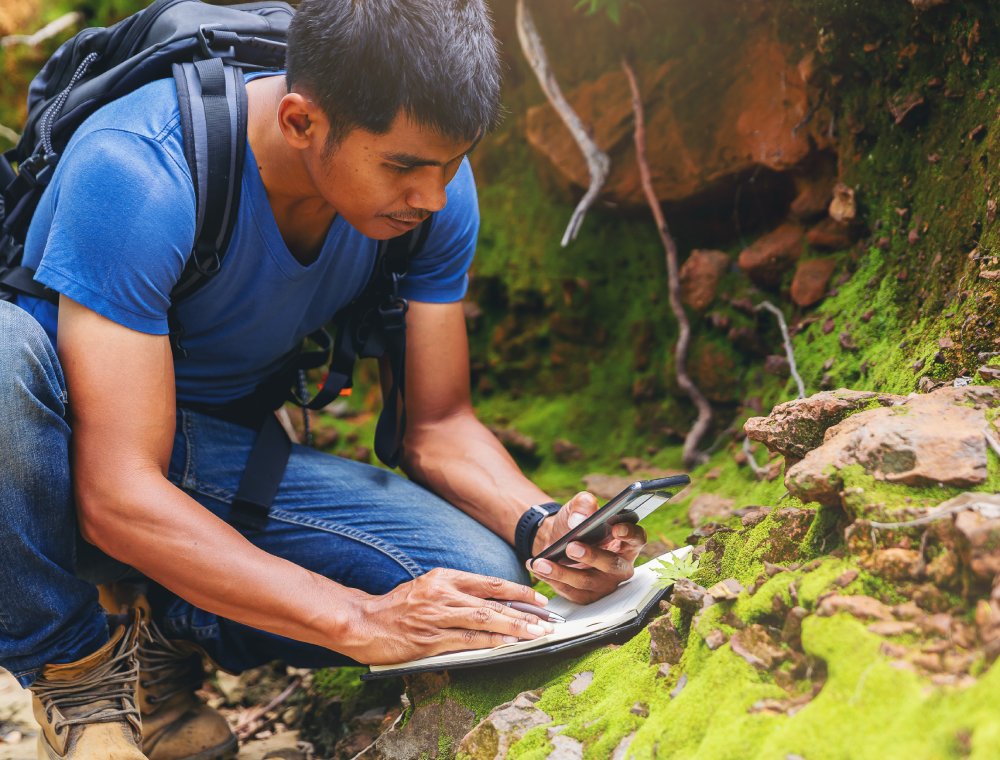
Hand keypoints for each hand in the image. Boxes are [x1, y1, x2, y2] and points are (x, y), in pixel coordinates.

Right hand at [351, 568, 554, 664]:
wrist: (362, 621)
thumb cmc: (396, 607)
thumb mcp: (427, 588)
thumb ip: (455, 593)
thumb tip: (492, 604)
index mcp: (444, 577)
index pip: (489, 583)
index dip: (517, 591)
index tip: (537, 599)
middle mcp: (442, 593)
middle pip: (492, 602)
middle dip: (524, 612)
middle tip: (547, 620)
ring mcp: (436, 617)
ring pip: (485, 621)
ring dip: (514, 628)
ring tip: (536, 634)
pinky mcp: (430, 640)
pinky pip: (468, 642)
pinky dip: (491, 643)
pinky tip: (508, 646)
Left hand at [529, 491, 645, 604]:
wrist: (557, 540)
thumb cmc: (575, 523)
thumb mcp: (577, 507)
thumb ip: (583, 504)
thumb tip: (579, 520)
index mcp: (626, 542)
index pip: (637, 539)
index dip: (630, 535)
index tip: (616, 528)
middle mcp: (620, 565)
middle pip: (613, 565)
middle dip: (592, 556)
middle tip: (571, 546)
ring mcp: (605, 584)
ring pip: (588, 581)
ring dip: (563, 572)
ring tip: (542, 562)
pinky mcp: (587, 596)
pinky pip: (571, 592)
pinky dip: (553, 580)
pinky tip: (538, 568)